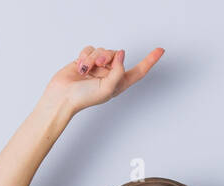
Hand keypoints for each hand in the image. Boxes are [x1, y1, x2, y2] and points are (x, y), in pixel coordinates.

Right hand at [42, 45, 164, 114]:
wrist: (62, 97)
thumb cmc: (84, 98)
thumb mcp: (108, 88)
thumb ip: (119, 71)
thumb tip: (121, 54)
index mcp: (119, 83)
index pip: (139, 71)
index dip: (150, 60)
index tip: (160, 50)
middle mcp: (110, 74)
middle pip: (117, 55)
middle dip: (106, 57)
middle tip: (98, 66)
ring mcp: (98, 67)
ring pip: (102, 50)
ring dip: (93, 58)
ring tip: (86, 70)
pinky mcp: (86, 61)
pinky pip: (90, 49)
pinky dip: (84, 56)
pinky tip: (80, 67)